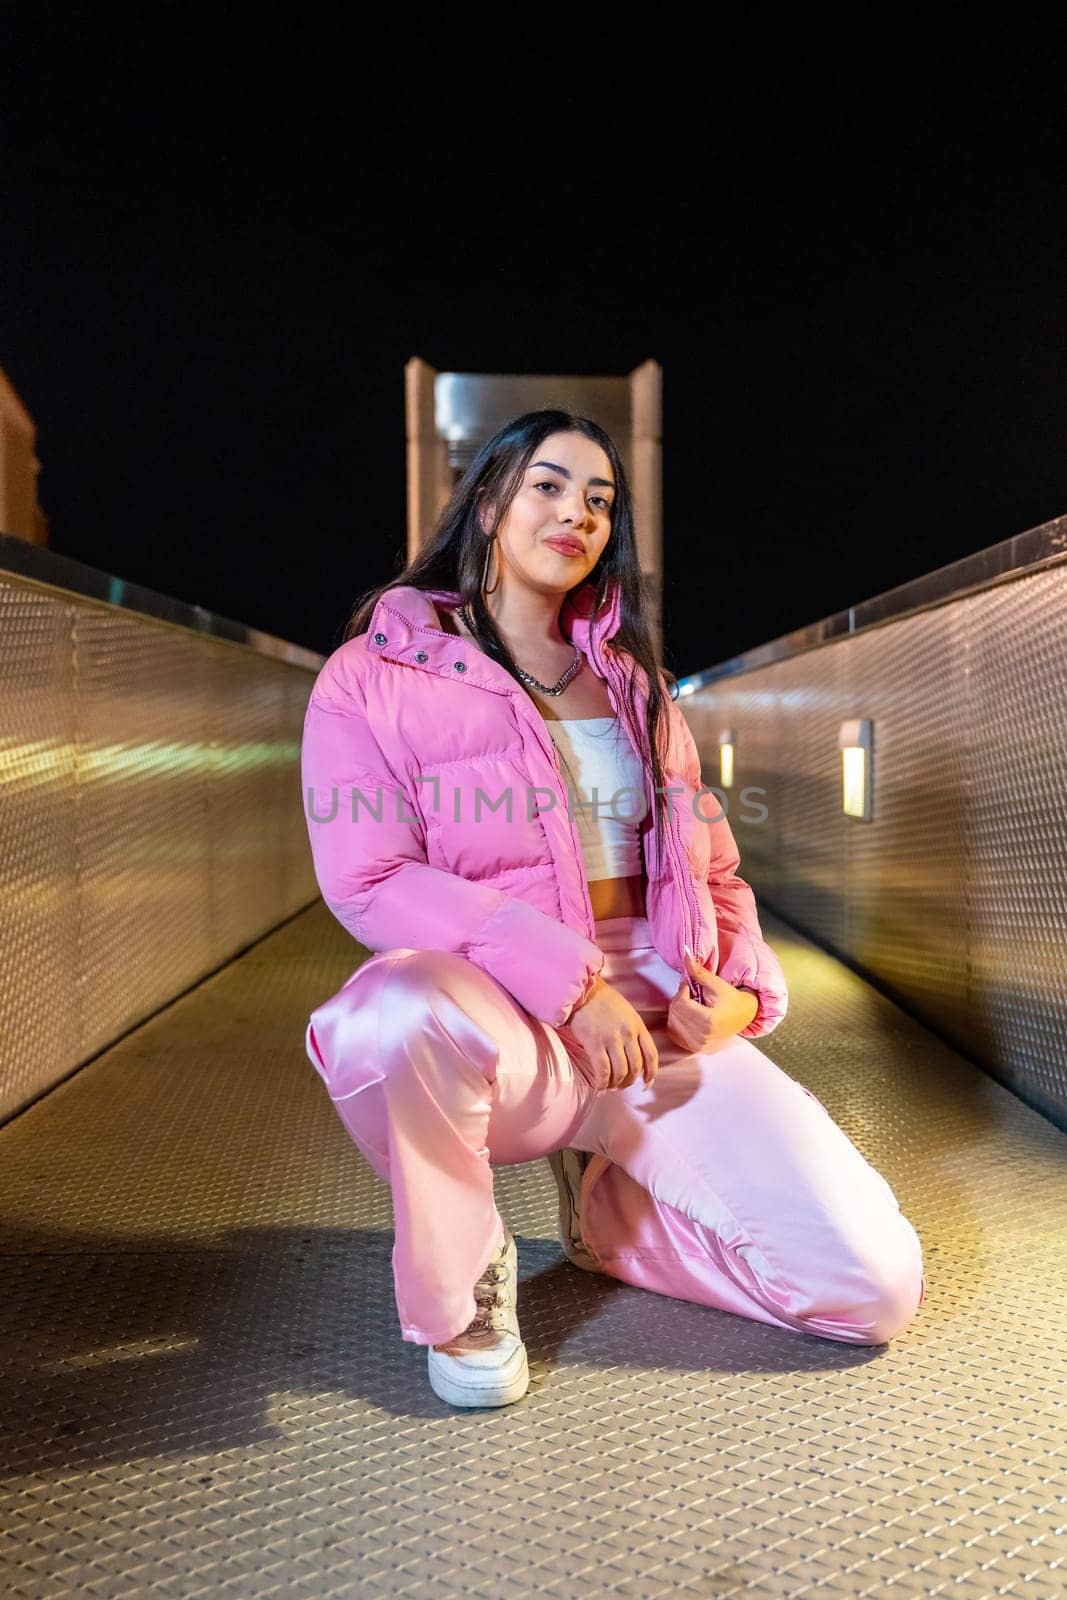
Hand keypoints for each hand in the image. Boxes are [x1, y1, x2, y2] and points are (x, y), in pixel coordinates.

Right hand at [563, 975, 658, 1091]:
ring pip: (621, 1072)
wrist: (582, 991)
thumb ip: (632, 1031)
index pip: (651, 1056)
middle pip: (636, 1067)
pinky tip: (599, 1086)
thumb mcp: (626, 1012)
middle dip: (629, 1081)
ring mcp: (612, 1039)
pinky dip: (602, 1082)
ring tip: (609, 1085)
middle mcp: (628, 1034)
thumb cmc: (602, 1000)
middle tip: (622, 1085)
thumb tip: (632, 1056)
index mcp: (638, 1025)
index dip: (651, 1074)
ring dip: (616, 1084)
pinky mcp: (595, 1043)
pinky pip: (603, 1071)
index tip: (646, 1084)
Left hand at [666, 948, 759, 1051]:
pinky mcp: (693, 1048)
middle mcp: (701, 1037)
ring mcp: (697, 1045)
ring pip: (672, 1021)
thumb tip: (686, 952)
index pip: (680, 1003)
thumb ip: (698, 970)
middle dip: (680, 999)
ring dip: (679, 1010)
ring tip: (694, 1005)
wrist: (743, 1017)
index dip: (683, 990)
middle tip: (694, 995)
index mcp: (708, 1022)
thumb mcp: (716, 984)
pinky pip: (673, 1032)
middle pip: (675, 1012)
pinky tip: (690, 1016)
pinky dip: (678, 1022)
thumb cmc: (732, 1000)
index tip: (691, 986)